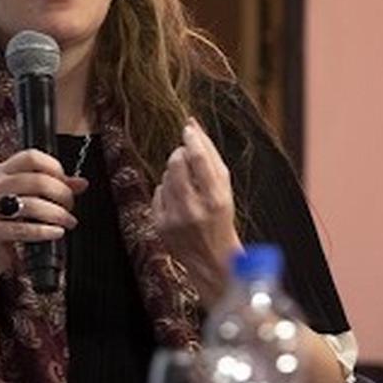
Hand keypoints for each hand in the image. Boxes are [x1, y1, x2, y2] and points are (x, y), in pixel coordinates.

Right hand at [0, 149, 87, 279]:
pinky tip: (56, 232)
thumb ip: (54, 188)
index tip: (67, 182)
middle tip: (70, 206)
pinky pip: (22, 229)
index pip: (31, 157)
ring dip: (57, 214)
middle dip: (61, 194)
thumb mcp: (28, 199)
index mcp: (3, 172)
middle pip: (37, 180)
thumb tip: (81, 183)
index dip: (54, 167)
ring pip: (32, 204)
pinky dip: (45, 231)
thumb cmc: (6, 221)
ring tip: (68, 221)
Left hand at [152, 119, 243, 304]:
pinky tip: (178, 202)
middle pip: (176, 163)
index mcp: (216, 199)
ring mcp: (174, 219)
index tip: (188, 128)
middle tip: (187, 158)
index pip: (198, 159)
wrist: (211, 258)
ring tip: (187, 186)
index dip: (192, 138)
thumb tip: (193, 124)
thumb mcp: (225, 190)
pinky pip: (157, 192)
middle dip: (180, 154)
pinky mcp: (160, 225)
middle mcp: (194, 210)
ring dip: (174, 173)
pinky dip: (166, 191)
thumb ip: (210, 157)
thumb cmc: (220, 218)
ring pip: (165, 176)